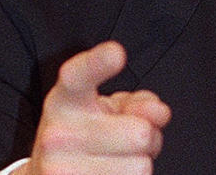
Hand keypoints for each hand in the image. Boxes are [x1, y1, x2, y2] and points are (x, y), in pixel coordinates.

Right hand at [18, 41, 170, 174]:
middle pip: (141, 133)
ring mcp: (60, 169)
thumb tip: (157, 113)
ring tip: (118, 159)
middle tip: (128, 139)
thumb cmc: (87, 135)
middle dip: (149, 137)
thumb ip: (140, 102)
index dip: (98, 63)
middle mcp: (57, 133)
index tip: (116, 54)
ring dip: (141, 163)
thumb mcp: (110, 108)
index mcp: (65, 100)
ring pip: (141, 166)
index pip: (78, 76)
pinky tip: (112, 173)